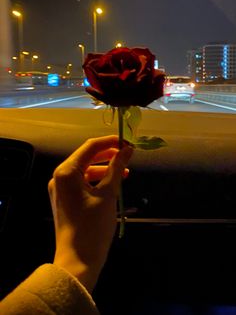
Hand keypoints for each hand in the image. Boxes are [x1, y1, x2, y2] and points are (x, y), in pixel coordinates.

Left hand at [48, 135, 132, 292]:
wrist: (78, 261)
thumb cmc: (93, 226)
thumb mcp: (108, 194)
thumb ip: (117, 167)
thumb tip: (127, 149)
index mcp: (66, 172)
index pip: (90, 147)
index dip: (111, 142)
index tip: (129, 143)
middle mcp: (60, 177)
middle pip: (86, 157)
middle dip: (108, 155)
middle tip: (128, 155)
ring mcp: (60, 189)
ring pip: (85, 170)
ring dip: (105, 168)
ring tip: (125, 172)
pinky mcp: (64, 199)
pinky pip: (82, 182)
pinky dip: (97, 180)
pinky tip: (113, 184)